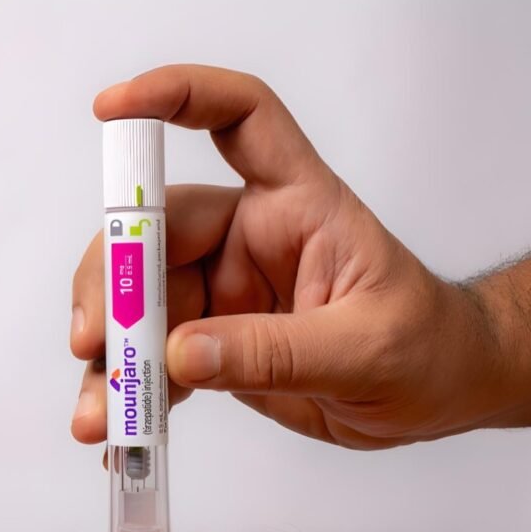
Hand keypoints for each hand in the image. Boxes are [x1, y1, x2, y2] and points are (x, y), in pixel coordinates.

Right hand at [71, 64, 505, 451]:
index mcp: (296, 204)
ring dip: (109, 357)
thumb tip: (179, 355)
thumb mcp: (366, 351)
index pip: (240, 119)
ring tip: (99, 418)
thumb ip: (278, 352)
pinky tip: (120, 435)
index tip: (111, 109)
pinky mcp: (209, 340)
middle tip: (94, 344)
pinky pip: (152, 357)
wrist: (437, 393)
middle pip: (153, 231)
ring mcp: (222, 290)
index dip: (176, 96)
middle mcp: (247, 236)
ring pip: (137, 304)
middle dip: (111, 286)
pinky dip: (128, 392)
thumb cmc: (426, 346)